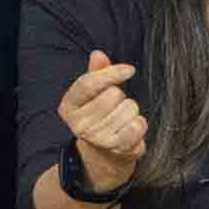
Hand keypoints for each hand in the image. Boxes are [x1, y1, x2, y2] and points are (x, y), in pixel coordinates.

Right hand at [56, 48, 147, 194]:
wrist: (103, 154)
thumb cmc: (99, 117)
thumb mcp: (92, 95)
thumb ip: (95, 73)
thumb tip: (98, 54)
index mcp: (69, 107)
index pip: (88, 83)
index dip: (111, 73)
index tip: (130, 69)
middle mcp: (80, 125)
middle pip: (113, 94)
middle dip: (121, 96)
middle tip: (115, 107)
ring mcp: (98, 138)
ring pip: (129, 108)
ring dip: (131, 111)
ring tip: (122, 119)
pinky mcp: (117, 148)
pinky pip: (138, 125)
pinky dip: (140, 124)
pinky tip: (131, 128)